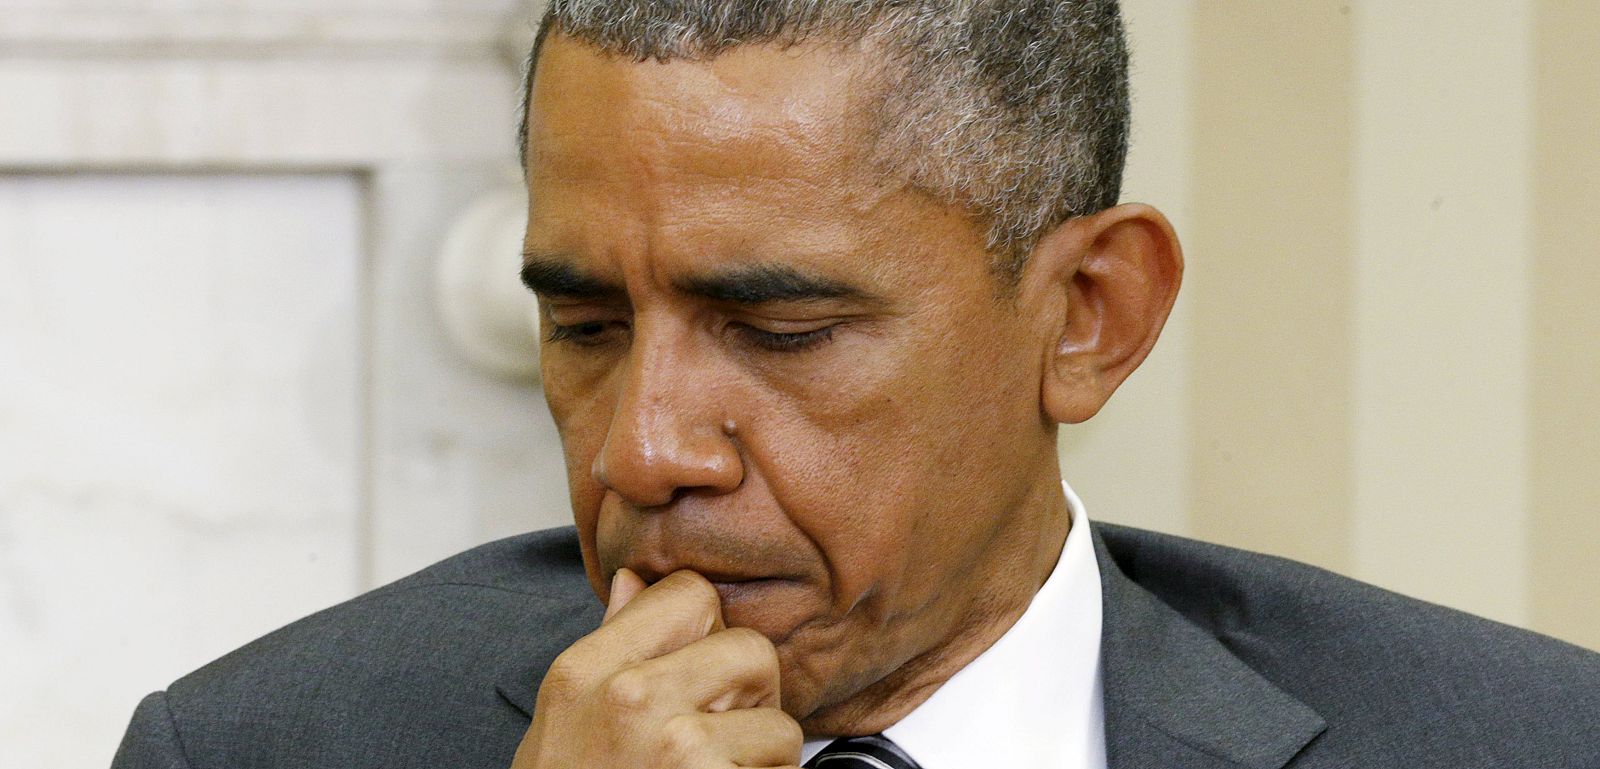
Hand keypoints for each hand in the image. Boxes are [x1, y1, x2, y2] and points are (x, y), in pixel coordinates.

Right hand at [510, 568, 803, 767]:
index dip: (706, 633)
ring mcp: (679, 750)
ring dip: (763, 763)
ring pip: (780, 724)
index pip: (689, 594)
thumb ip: (605, 652)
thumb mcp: (561, 728)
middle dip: (749, 698)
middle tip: (716, 741)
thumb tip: (636, 583)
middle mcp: (631, 700)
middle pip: (751, 650)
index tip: (695, 675)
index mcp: (585, 672)